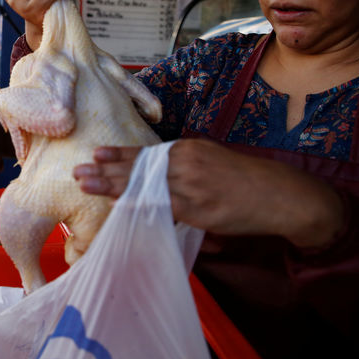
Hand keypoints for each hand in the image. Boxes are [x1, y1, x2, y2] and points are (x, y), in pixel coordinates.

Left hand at [74, 139, 343, 247]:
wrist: (280, 194)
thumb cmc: (245, 181)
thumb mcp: (211, 161)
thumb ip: (182, 167)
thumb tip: (155, 178)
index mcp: (188, 149)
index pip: (146, 152)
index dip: (119, 155)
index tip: (96, 153)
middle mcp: (186, 162)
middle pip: (138, 167)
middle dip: (106, 170)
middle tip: (78, 171)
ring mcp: (191, 185)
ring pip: (144, 185)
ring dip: (113, 186)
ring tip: (87, 184)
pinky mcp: (199, 208)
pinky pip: (162, 207)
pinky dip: (139, 205)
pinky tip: (119, 206)